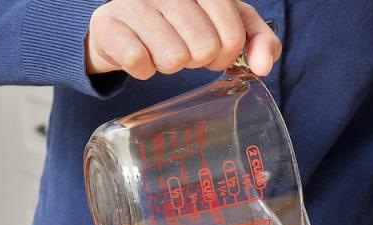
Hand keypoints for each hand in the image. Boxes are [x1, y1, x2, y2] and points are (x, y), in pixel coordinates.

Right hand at [85, 0, 280, 79]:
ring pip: (173, 58)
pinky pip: (141, 64)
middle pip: (204, 47)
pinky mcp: (109, 25)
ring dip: (171, 65)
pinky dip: (145, 70)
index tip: (215, 49)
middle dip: (198, 60)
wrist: (128, 25)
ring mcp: (135, 2)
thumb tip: (263, 67)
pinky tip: (142, 54)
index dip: (227, 54)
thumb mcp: (228, 25)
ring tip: (162, 49)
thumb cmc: (185, 24)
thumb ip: (258, 40)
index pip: (232, 34)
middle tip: (186, 50)